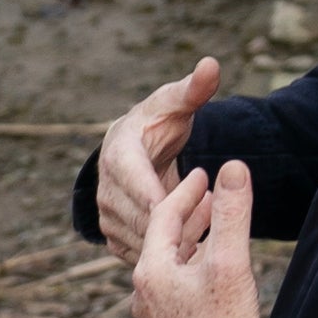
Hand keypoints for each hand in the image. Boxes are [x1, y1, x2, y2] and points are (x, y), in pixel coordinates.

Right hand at [96, 56, 222, 262]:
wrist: (137, 151)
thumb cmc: (159, 124)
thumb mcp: (176, 104)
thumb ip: (194, 89)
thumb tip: (211, 64)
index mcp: (118, 154)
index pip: (132, 178)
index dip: (154, 193)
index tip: (181, 204)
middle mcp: (105, 187)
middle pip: (136, 215)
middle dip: (173, 222)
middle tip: (211, 222)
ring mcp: (107, 215)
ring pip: (138, 240)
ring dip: (172, 241)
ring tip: (206, 232)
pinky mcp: (114, 235)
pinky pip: (139, 254)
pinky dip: (164, 254)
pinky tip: (191, 247)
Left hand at [131, 160, 263, 317]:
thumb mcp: (231, 262)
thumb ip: (231, 212)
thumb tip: (232, 166)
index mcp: (150, 272)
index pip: (164, 217)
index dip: (187, 192)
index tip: (205, 173)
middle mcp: (142, 295)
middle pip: (164, 243)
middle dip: (190, 217)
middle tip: (213, 194)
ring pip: (170, 270)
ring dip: (191, 246)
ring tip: (216, 230)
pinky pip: (174, 294)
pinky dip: (191, 275)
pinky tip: (209, 276)